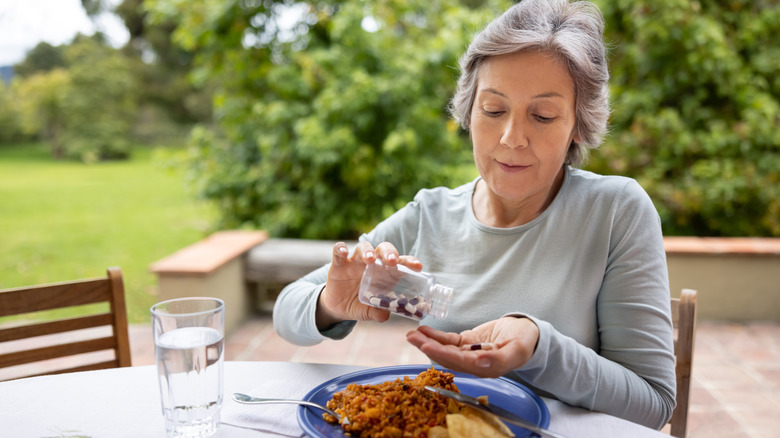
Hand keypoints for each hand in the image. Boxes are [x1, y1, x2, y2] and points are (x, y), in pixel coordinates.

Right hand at [315, 241, 421, 329]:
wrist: (339, 308)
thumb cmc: (360, 305)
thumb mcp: (369, 311)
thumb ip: (378, 313)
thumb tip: (385, 315)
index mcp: (385, 272)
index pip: (400, 262)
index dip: (409, 262)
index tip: (418, 266)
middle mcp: (372, 263)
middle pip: (383, 249)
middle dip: (390, 252)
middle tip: (392, 261)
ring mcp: (355, 261)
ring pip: (363, 247)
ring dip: (368, 251)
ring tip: (370, 260)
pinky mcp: (339, 264)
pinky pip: (339, 251)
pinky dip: (341, 249)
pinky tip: (343, 252)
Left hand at [405, 317, 539, 377]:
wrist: (527, 332)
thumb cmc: (525, 341)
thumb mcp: (518, 349)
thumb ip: (499, 358)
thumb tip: (480, 363)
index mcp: (487, 368)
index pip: (461, 363)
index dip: (443, 354)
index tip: (428, 346)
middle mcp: (475, 364)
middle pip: (448, 358)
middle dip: (429, 347)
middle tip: (412, 337)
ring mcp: (469, 353)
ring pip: (445, 349)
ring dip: (428, 341)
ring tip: (412, 334)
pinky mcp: (466, 343)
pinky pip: (449, 340)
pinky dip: (436, 335)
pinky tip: (424, 330)